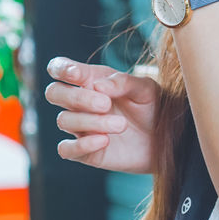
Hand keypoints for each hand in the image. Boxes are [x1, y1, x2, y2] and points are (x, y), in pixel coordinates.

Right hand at [46, 56, 158, 173]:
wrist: (164, 138)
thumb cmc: (151, 107)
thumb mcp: (146, 89)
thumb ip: (124, 82)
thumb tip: (97, 85)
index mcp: (92, 80)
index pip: (61, 69)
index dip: (61, 69)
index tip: (77, 75)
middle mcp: (80, 103)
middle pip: (54, 93)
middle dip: (77, 97)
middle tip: (106, 104)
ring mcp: (80, 127)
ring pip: (64, 120)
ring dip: (91, 122)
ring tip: (122, 124)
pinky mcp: (84, 151)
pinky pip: (66, 149)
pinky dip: (81, 145)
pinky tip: (104, 140)